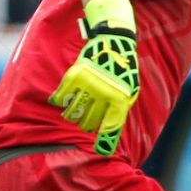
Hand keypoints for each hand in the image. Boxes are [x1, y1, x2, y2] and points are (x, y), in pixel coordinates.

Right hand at [49, 0, 138, 155]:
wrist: (114, 40)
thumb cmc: (124, 67)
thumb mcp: (130, 88)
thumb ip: (120, 108)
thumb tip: (111, 131)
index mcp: (120, 98)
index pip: (111, 126)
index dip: (105, 141)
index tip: (101, 151)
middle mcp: (104, 94)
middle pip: (90, 122)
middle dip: (88, 127)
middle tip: (85, 127)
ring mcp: (89, 85)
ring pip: (75, 111)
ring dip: (73, 117)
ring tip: (73, 118)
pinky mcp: (76, 75)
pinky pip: (63, 96)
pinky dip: (60, 102)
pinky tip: (60, 105)